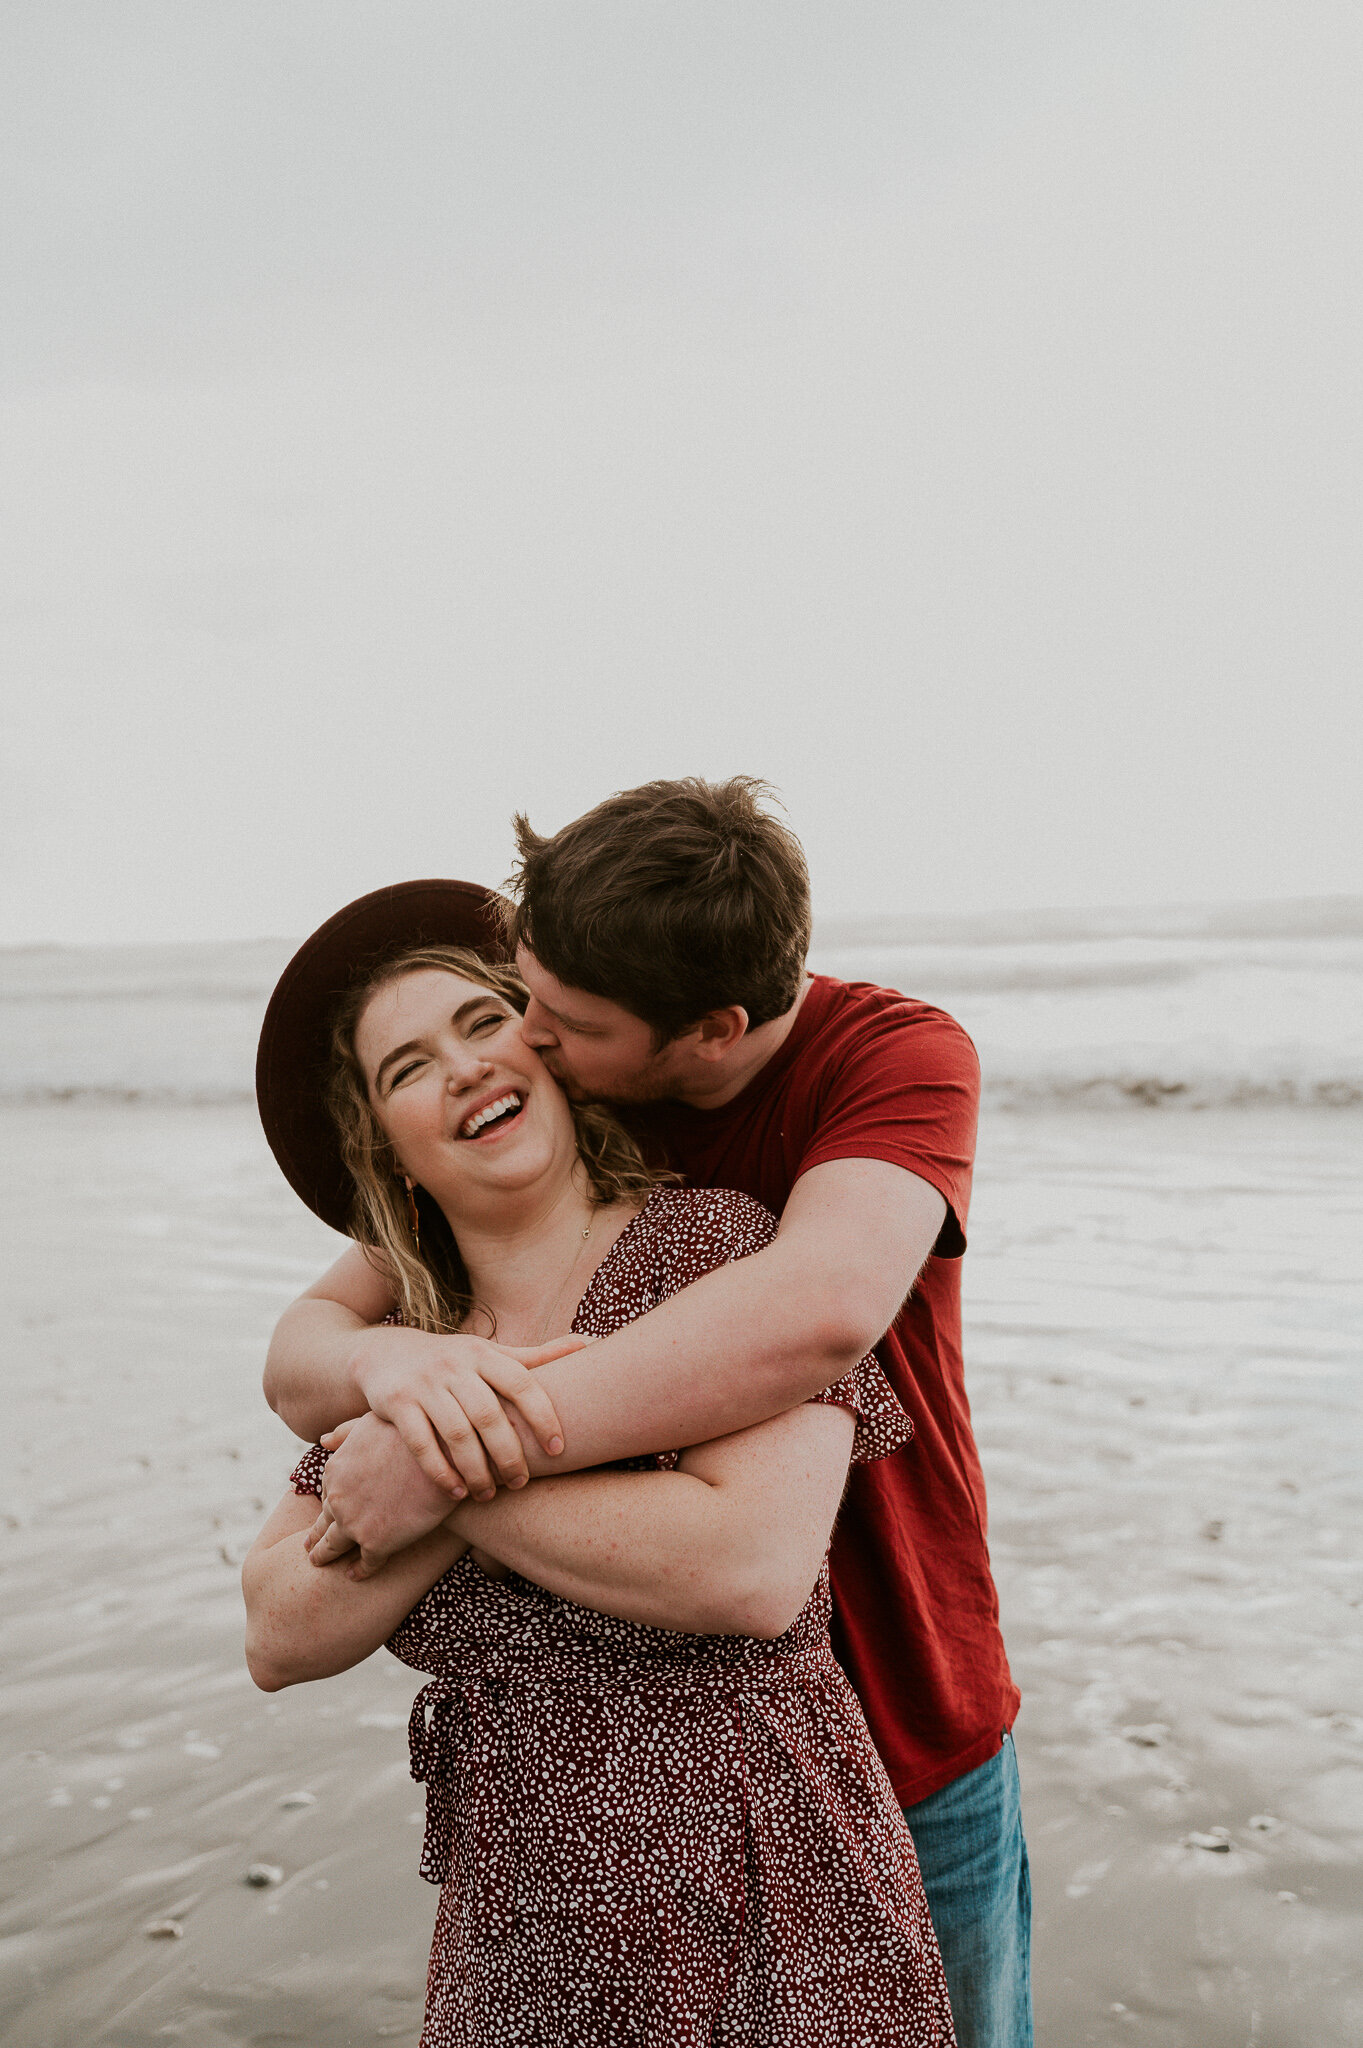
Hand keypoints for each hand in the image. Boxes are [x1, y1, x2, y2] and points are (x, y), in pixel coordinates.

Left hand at [306, 1412, 456, 1577]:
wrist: (446, 1458)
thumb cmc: (414, 1433)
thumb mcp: (373, 1422)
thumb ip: (346, 1432)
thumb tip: (323, 1441)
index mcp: (335, 1470)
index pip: (326, 1493)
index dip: (328, 1503)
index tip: (329, 1510)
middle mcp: (338, 1499)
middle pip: (324, 1523)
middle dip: (316, 1535)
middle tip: (310, 1547)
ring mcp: (354, 1524)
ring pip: (333, 1547)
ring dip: (326, 1556)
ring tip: (320, 1562)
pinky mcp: (377, 1544)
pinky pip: (365, 1564)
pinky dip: (360, 1571)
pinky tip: (356, 1574)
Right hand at [351, 1326, 585, 1497]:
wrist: (384, 1355)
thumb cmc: (452, 1361)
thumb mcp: (489, 1354)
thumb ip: (535, 1357)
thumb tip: (590, 1344)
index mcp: (483, 1354)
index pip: (521, 1383)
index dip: (543, 1415)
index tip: (558, 1450)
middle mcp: (454, 1366)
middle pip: (489, 1415)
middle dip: (508, 1455)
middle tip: (521, 1483)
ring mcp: (424, 1385)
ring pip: (456, 1434)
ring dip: (476, 1470)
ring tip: (488, 1494)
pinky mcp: (396, 1404)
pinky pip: (421, 1444)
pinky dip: (440, 1472)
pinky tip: (456, 1493)